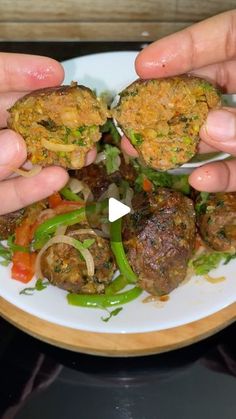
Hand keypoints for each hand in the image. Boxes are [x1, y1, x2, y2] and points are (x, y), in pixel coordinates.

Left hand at [0, 53, 95, 215]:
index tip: (55, 73)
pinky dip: (31, 189)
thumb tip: (16, 145)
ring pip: (18, 160)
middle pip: (15, 120)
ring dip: (53, 157)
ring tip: (87, 152)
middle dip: (51, 120)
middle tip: (84, 117)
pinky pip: (7, 195)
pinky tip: (58, 180)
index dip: (20, 72)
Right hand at [121, 10, 235, 191]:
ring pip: (218, 131)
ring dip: (184, 144)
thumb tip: (210, 127)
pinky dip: (222, 175)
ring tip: (146, 152)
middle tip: (133, 114)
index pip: (226, 36)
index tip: (144, 64)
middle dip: (169, 102)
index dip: (184, 47)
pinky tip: (200, 179)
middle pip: (209, 87)